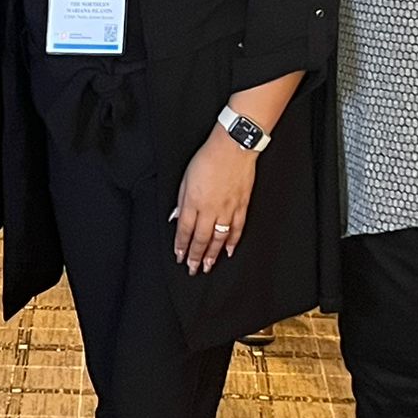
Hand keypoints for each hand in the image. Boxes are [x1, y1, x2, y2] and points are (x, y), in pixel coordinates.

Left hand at [172, 126, 257, 274]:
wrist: (233, 147)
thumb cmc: (208, 158)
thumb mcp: (186, 177)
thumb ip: (181, 200)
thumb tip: (176, 217)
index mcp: (193, 201)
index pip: (185, 230)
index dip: (181, 245)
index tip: (179, 256)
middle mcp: (210, 209)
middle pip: (201, 239)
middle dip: (195, 256)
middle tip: (193, 269)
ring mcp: (227, 209)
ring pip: (218, 238)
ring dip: (212, 255)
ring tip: (208, 266)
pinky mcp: (241, 206)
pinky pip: (237, 229)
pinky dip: (232, 242)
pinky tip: (228, 251)